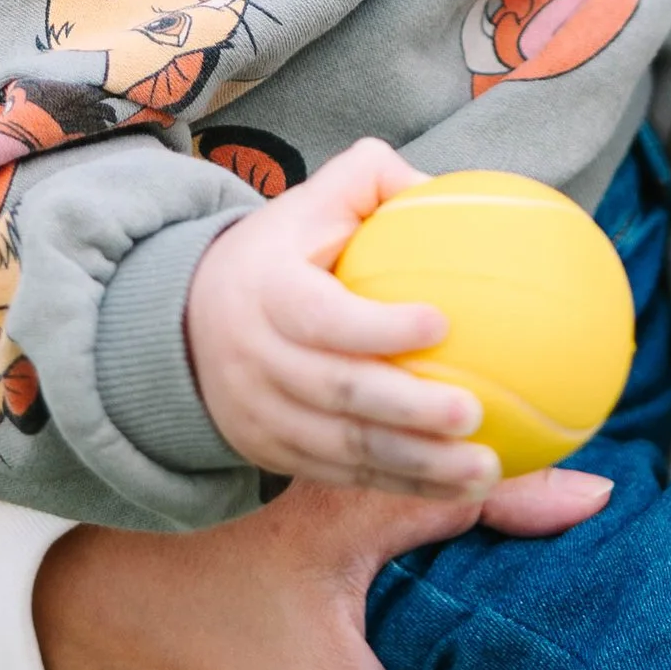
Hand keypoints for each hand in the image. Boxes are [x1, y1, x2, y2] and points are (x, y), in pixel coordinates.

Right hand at [184, 137, 496, 498]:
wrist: (184, 325)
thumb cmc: (274, 255)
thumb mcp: (307, 204)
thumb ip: (371, 179)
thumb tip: (443, 185)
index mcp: (268, 293)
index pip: (322, 316)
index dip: (378, 325)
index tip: (441, 321)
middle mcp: (259, 360)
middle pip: (338, 392)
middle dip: (408, 410)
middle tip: (473, 413)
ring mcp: (265, 416)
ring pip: (346, 448)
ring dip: (419, 465)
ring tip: (486, 468)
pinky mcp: (276, 455)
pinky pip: (345, 476)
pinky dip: (405, 486)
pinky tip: (464, 490)